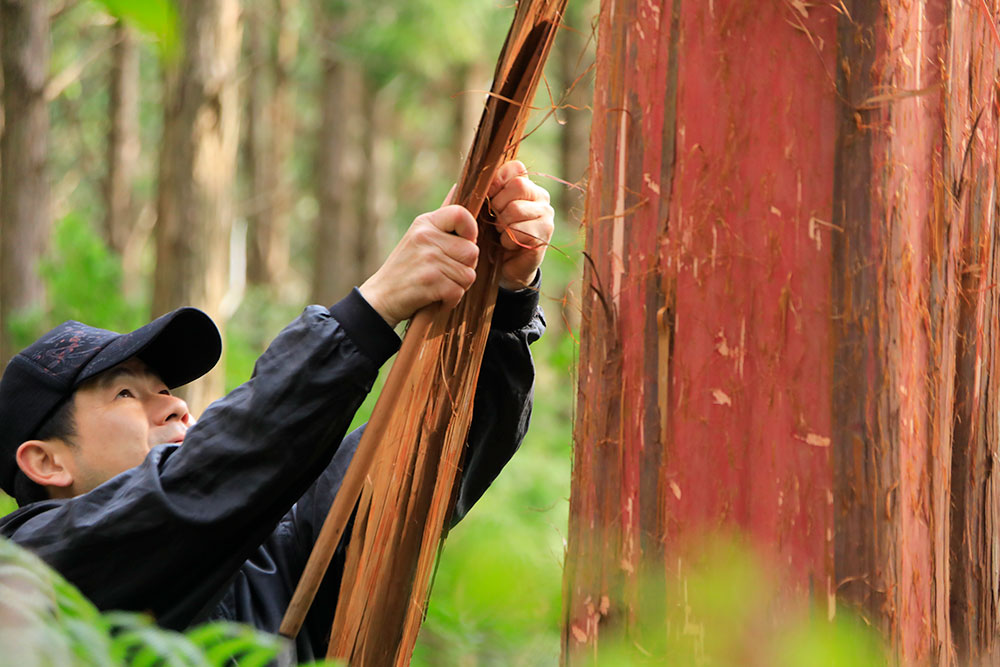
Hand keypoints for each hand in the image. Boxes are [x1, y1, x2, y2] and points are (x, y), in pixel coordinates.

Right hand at [359, 204, 478, 327]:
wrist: (380, 298)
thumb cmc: (405, 269)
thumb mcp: (419, 238)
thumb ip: (442, 220)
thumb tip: (458, 187)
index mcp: (424, 223)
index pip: (462, 214)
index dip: (471, 230)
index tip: (464, 243)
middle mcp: (426, 237)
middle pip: (472, 251)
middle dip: (464, 267)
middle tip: (444, 273)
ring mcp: (428, 259)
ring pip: (468, 274)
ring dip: (457, 286)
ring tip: (438, 285)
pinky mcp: (430, 282)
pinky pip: (458, 292)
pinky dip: (450, 300)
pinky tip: (434, 297)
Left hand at [487, 160, 553, 290]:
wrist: (505, 267)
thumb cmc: (491, 234)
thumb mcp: (484, 209)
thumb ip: (484, 191)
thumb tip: (474, 175)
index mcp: (525, 185)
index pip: (516, 168)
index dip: (498, 180)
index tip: (489, 195)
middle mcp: (540, 197)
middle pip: (518, 185)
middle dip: (499, 204)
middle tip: (495, 220)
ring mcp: (546, 215)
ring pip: (517, 208)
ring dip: (502, 225)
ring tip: (501, 234)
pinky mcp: (545, 235)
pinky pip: (521, 231)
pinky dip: (508, 240)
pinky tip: (509, 246)